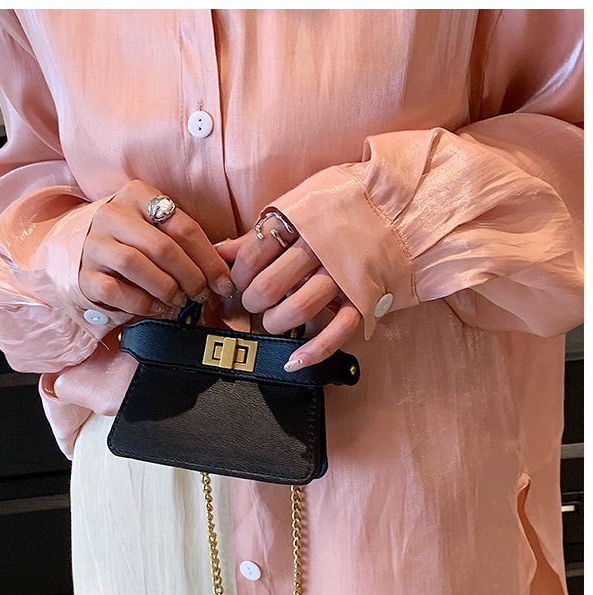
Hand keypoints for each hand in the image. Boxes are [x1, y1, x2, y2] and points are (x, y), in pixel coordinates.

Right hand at [80, 179, 235, 315]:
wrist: (85, 256)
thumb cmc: (134, 244)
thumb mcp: (159, 231)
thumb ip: (186, 243)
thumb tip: (222, 274)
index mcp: (138, 195)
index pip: (184, 227)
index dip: (210, 260)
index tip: (224, 283)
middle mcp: (112, 214)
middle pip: (162, 247)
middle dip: (191, 277)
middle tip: (202, 294)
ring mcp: (94, 244)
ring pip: (135, 265)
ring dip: (166, 289)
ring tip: (179, 300)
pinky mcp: (85, 274)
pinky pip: (116, 291)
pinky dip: (143, 304)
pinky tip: (158, 308)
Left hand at [215, 213, 361, 370]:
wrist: (404, 206)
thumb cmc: (346, 205)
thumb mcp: (301, 204)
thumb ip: (261, 232)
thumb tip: (218, 251)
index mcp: (302, 221)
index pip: (254, 254)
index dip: (239, 274)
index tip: (239, 281)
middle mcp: (321, 247)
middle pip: (270, 286)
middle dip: (253, 301)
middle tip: (253, 302)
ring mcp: (344, 274)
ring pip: (299, 309)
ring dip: (276, 323)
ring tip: (273, 321)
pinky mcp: (365, 297)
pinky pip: (338, 330)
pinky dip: (314, 351)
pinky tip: (294, 361)